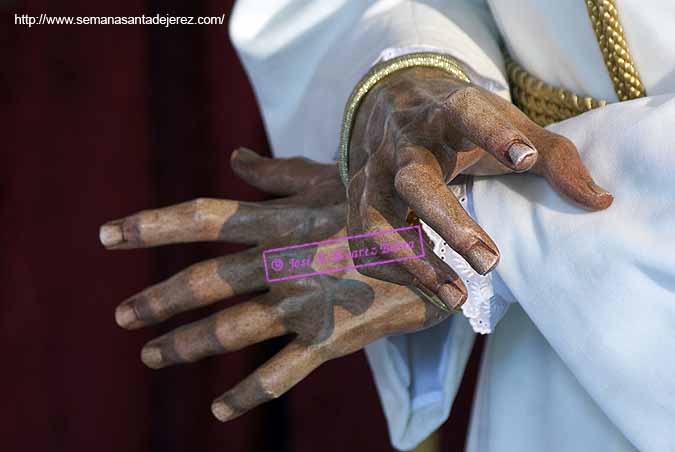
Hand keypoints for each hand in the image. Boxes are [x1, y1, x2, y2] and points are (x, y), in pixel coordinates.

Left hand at [100, 150, 447, 421]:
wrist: (444, 238)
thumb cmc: (383, 203)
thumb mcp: (331, 181)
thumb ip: (278, 175)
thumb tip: (236, 157)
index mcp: (282, 219)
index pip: (203, 218)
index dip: (151, 225)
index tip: (107, 236)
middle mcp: (285, 259)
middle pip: (205, 282)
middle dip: (156, 300)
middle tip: (121, 317)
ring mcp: (308, 300)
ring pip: (232, 329)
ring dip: (185, 345)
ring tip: (150, 356)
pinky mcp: (334, 336)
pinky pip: (281, 373)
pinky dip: (246, 393)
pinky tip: (217, 409)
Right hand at [347, 66, 612, 309]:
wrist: (391, 103)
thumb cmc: (458, 121)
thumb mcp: (504, 124)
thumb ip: (551, 157)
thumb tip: (599, 201)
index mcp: (443, 111)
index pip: (464, 113)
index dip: (492, 134)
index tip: (524, 158)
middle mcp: (401, 142)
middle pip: (414, 181)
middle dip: (449, 223)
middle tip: (491, 263)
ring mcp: (372, 172)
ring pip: (375, 220)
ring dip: (413, 262)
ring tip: (455, 297)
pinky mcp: (357, 199)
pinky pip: (363, 243)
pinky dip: (392, 271)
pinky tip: (428, 288)